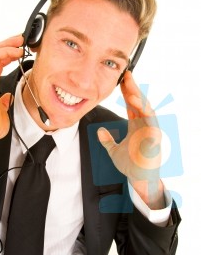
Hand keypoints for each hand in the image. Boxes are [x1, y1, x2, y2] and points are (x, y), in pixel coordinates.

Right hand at [0, 35, 22, 168]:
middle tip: (21, 39)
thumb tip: (7, 97)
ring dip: (7, 44)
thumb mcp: (2, 110)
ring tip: (20, 42)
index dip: (8, 52)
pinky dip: (5, 52)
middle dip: (8, 43)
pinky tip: (16, 52)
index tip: (20, 49)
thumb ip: (4, 101)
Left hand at [97, 71, 164, 208]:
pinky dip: (144, 111)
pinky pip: (151, 121)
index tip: (120, 80)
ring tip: (129, 86)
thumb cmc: (131, 165)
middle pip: (139, 102)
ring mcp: (150, 130)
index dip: (126, 92)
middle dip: (133, 88)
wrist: (138, 180)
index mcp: (136, 125)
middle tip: (126, 74)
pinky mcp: (154, 138)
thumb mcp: (113, 150)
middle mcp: (144, 125)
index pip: (131, 105)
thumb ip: (107, 140)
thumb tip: (99, 131)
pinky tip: (137, 103)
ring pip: (146, 109)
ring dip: (138, 97)